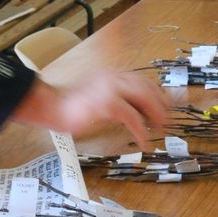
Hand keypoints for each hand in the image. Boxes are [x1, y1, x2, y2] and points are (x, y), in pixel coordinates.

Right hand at [12, 71, 168, 149]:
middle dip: (161, 105)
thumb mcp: (98, 97)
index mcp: (112, 75)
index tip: (166, 108)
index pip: (143, 81)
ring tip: (161, 130)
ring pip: (143, 97)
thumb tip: (139, 111)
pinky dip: (141, 130)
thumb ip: (117, 99)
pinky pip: (131, 117)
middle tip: (168, 122)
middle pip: (147, 87)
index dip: (157, 94)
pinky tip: (144, 140)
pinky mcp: (106, 103)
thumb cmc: (71, 106)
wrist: (50, 106)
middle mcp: (114, 78)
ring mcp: (110, 89)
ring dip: (156, 115)